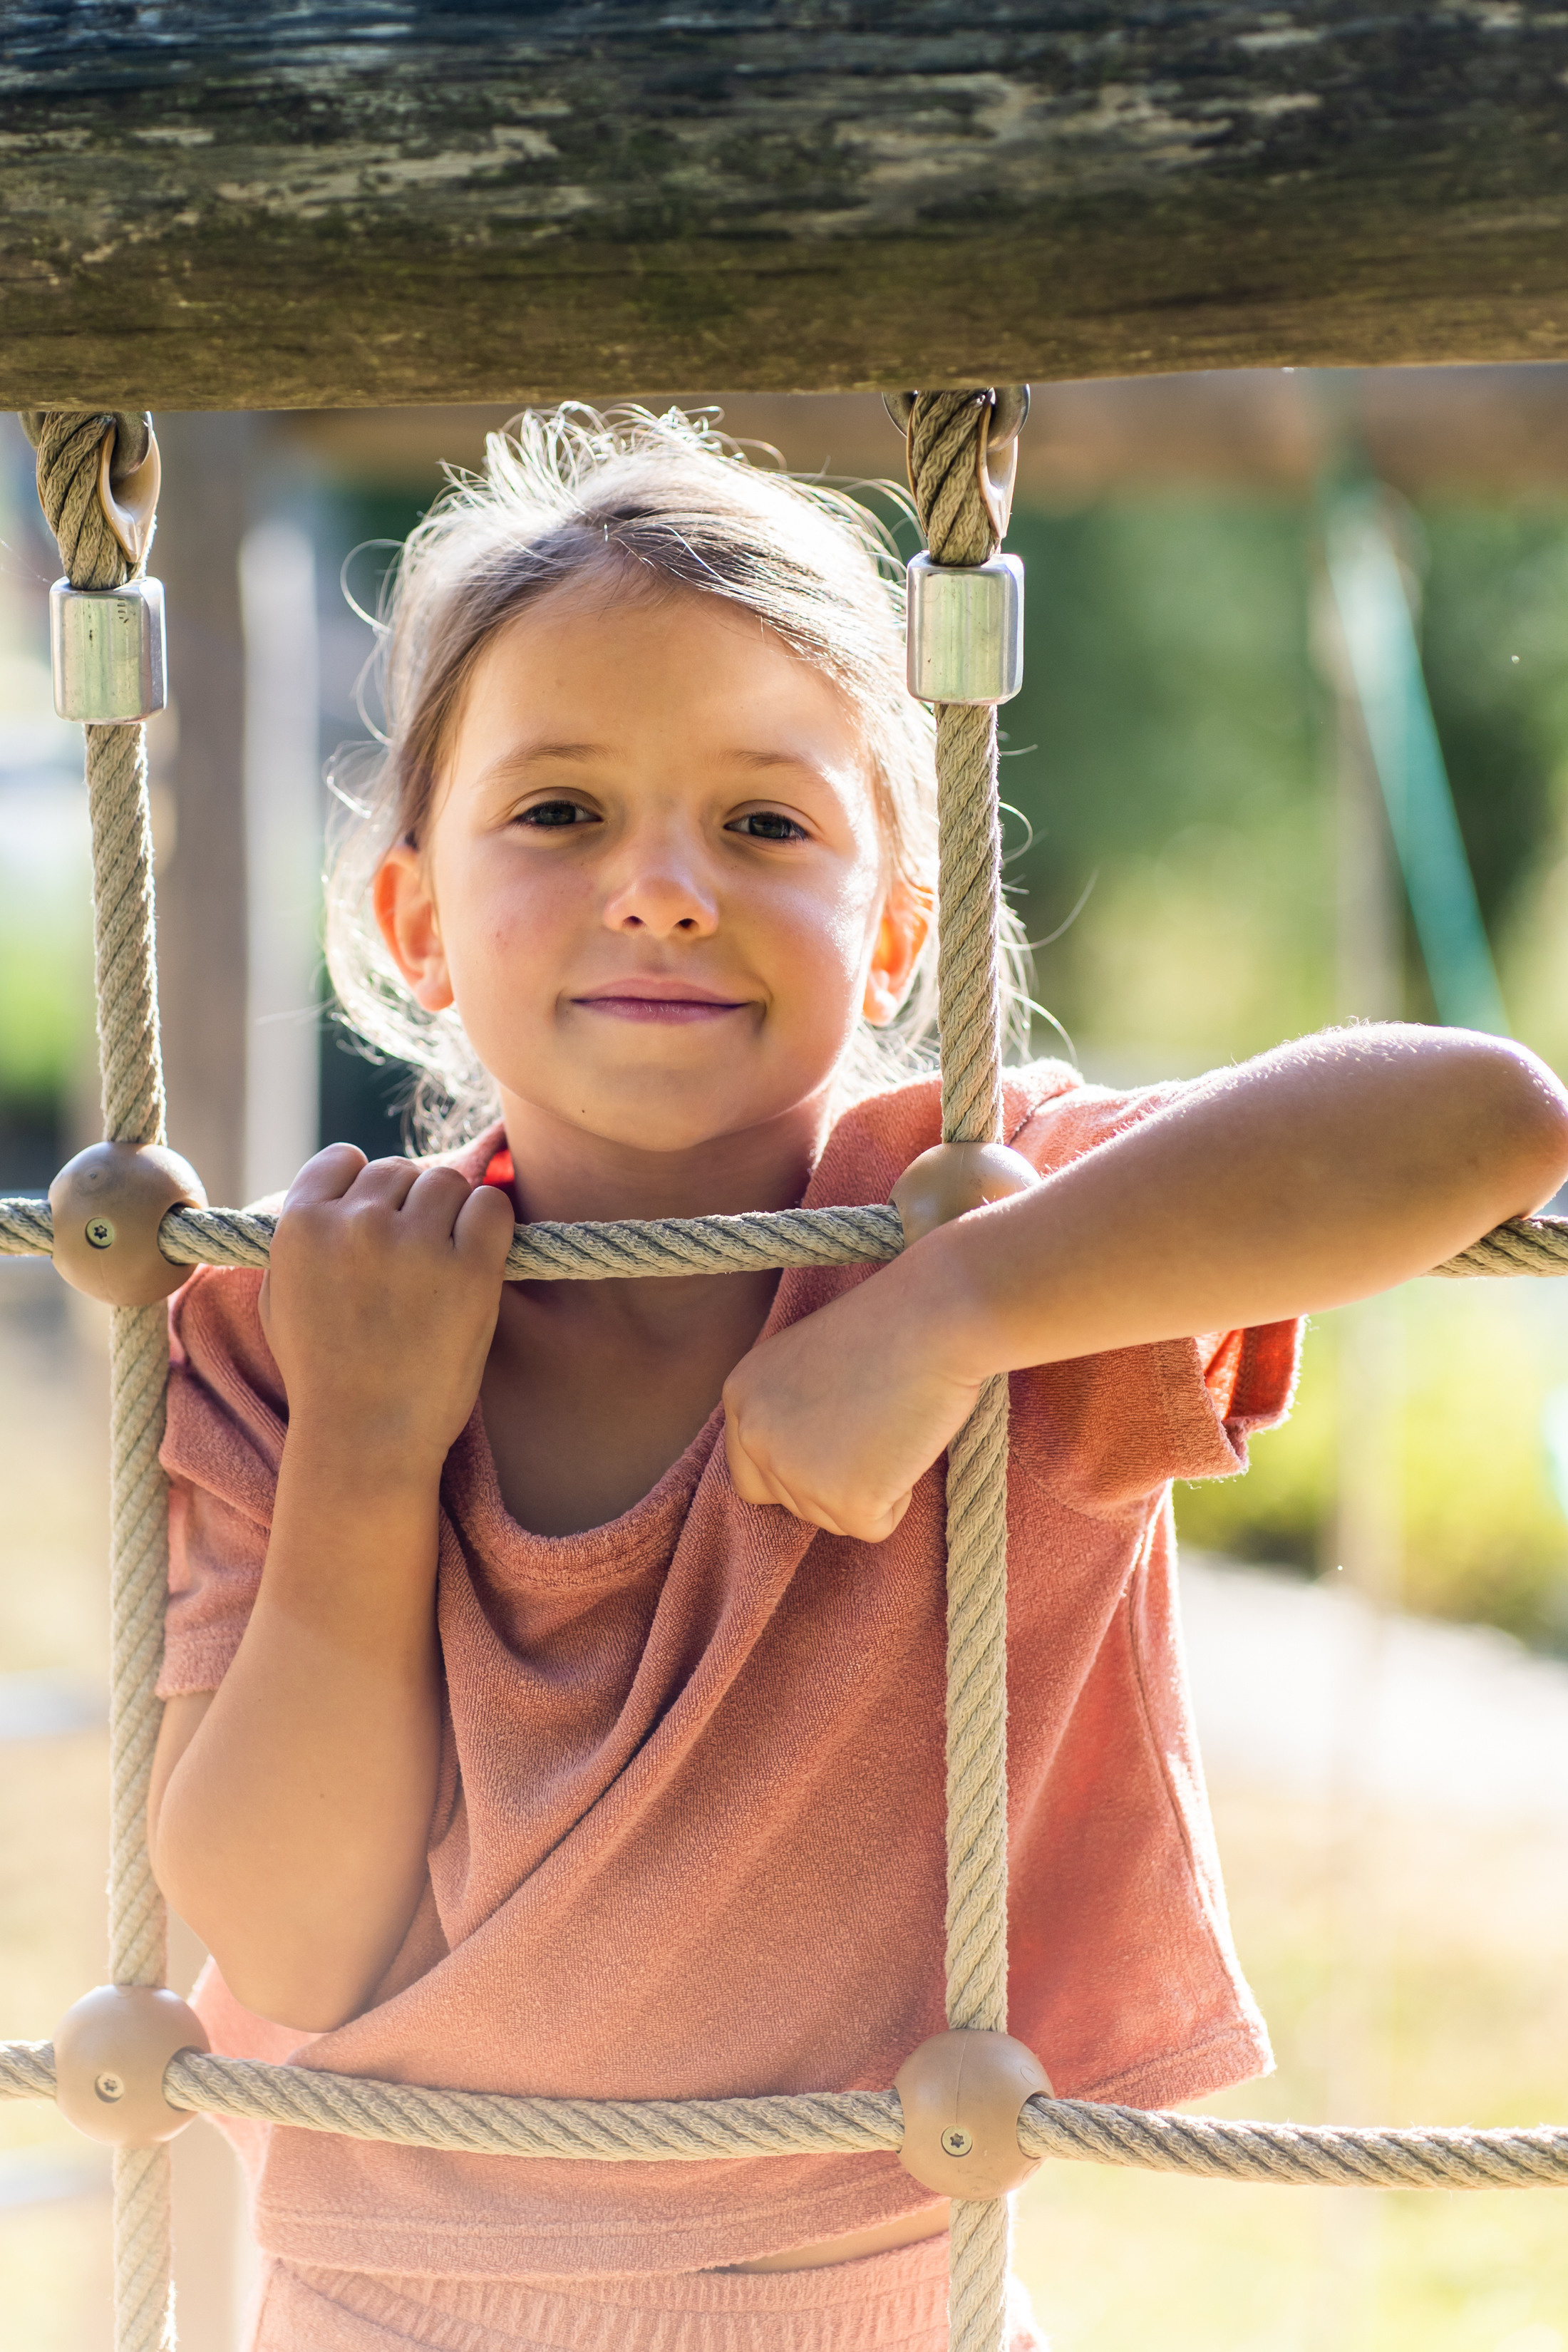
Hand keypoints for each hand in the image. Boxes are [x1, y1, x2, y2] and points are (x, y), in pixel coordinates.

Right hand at [259, 1144, 514, 1471]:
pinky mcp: (469, 1267)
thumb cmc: (323, 1374)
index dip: (362, 1186)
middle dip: (408, 1205)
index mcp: (301, 1225)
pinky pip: (492, 1205)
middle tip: (412, 1257)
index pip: (343, 1159)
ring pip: (446, 1181)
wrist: (365, 1437)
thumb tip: (333, 1195)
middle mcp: (356, 1223)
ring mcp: (414, 1243)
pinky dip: (491, 1222)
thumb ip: (300, 1238)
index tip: (376, 1218)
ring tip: (442, 1263)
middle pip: (398, 1169)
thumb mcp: (282, 1299)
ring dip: (450, 1212)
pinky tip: (480, 1256)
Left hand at [722, 1243, 986, 1540]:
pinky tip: (905, 1446)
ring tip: (890, 1428)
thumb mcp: (807, 1363)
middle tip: (872, 1433)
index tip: (838, 1445)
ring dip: (868, 1488)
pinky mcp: (844, 1499)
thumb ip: (788, 1413)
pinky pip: (874, 1527)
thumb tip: (804, 1463)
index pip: (751, 1474)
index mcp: (740, 1396)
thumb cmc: (886, 1327)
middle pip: (790, 1504)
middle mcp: (753, 1436)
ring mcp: (795, 1471)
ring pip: (831, 1519)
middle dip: (833, 1484)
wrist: (932, 1319)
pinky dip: (897, 1500)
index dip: (799, 1469)